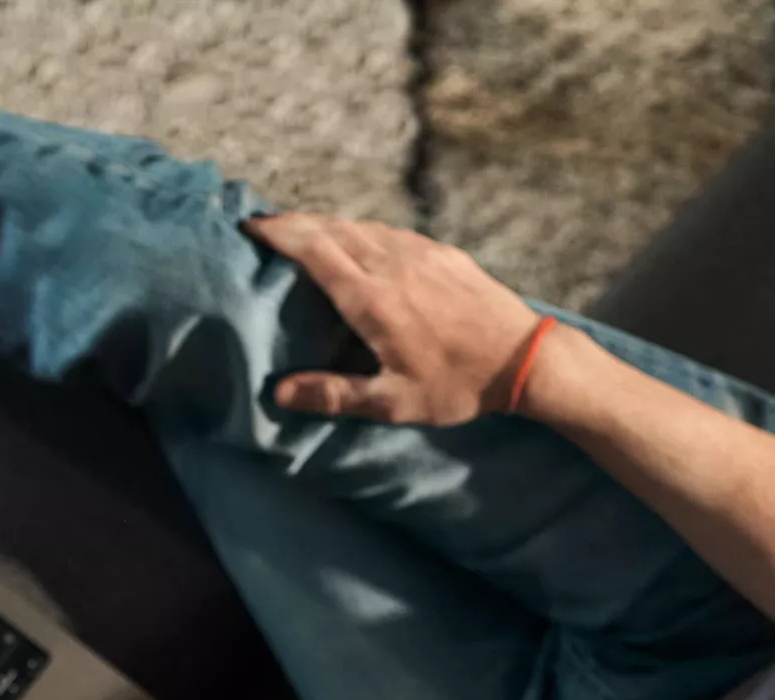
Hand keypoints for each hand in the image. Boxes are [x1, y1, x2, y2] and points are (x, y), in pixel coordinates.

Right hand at [242, 211, 545, 425]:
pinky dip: (362, 232)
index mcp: (372, 298)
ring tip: (304, 233)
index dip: (279, 233)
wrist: (523, 358)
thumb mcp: (392, 402)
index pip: (314, 249)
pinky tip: (359, 243)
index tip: (251, 226)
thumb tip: (279, 392)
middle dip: (295, 223)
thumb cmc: (457, 386)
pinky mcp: (442, 253)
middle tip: (266, 225)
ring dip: (327, 225)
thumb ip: (334, 395)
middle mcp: (392, 264)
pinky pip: (391, 232)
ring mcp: (421, 252)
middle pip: (332, 229)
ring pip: (361, 226)